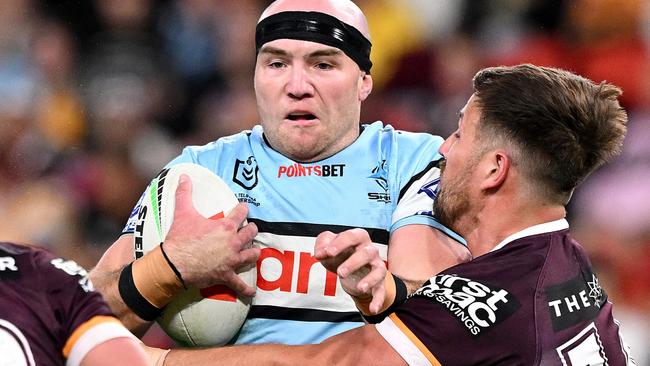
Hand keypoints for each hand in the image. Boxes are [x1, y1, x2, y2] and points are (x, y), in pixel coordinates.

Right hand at [163, 174, 259, 295]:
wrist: (174, 264)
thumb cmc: (180, 239)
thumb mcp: (183, 213)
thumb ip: (184, 193)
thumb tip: (183, 176)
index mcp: (225, 227)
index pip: (241, 213)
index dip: (244, 209)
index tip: (244, 208)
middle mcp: (232, 242)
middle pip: (251, 233)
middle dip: (251, 230)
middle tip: (250, 230)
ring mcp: (231, 260)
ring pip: (251, 255)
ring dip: (253, 253)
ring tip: (254, 252)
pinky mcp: (226, 275)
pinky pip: (239, 284)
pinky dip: (246, 289)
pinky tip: (251, 292)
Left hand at [314, 229, 386, 313]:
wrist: (352, 269)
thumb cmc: (340, 254)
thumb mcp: (328, 246)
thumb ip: (322, 244)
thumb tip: (320, 253)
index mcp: (358, 237)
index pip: (352, 236)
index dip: (340, 244)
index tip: (328, 253)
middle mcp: (370, 250)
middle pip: (367, 253)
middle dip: (354, 263)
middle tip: (339, 273)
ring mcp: (376, 266)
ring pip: (379, 270)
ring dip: (370, 279)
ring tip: (360, 288)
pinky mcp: (379, 282)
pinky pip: (382, 291)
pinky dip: (379, 300)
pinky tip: (373, 309)